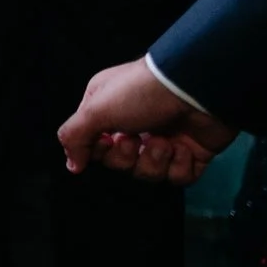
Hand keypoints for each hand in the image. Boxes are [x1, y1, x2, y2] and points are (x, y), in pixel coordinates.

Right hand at [57, 56, 236, 181]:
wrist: (194, 89)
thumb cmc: (139, 94)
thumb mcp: (95, 109)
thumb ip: (73, 137)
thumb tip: (72, 166)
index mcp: (109, 113)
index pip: (95, 147)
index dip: (100, 151)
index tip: (107, 139)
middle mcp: (134, 127)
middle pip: (121, 164)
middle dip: (129, 156)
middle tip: (137, 139)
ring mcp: (165, 141)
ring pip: (150, 173)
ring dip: (156, 160)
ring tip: (166, 141)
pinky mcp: (192, 154)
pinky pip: (180, 177)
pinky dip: (181, 166)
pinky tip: (184, 148)